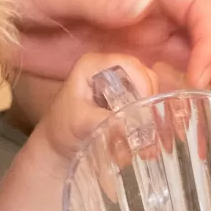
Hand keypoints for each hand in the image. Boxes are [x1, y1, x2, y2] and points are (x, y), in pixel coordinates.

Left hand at [37, 53, 158, 164]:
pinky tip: (146, 135)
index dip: (143, 83)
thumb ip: (107, 122)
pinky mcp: (125, 97)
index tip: (145, 108)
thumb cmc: (63, 130)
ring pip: (148, 89)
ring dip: (152, 110)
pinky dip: (148, 117)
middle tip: (150, 124)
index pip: (130, 64)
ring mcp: (118, 82)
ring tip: (149, 134)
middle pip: (144, 75)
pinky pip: (145, 101)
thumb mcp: (82, 124)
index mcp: (93, 64)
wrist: (58, 147)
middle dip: (150, 99)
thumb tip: (137, 126)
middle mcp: (108, 67)